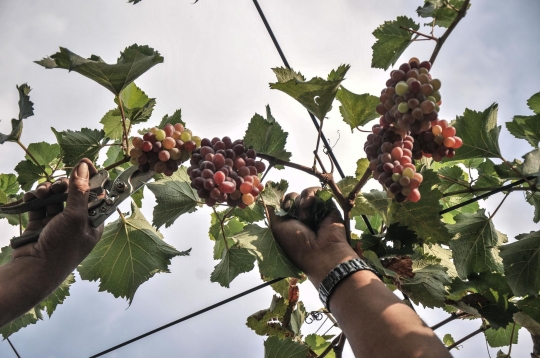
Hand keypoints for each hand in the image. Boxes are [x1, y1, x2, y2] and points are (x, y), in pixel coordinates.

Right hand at [12, 158, 103, 274]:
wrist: (34, 270)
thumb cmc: (62, 247)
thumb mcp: (75, 216)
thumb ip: (79, 191)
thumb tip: (83, 167)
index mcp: (93, 222)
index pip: (96, 194)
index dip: (91, 178)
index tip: (84, 162)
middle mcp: (77, 222)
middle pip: (73, 193)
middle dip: (65, 185)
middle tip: (59, 184)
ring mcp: (57, 224)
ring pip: (55, 197)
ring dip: (48, 191)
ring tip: (42, 192)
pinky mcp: (39, 225)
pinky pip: (39, 206)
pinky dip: (35, 199)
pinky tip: (31, 196)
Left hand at [267, 187, 358, 286]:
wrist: (321, 251)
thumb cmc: (296, 243)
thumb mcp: (277, 228)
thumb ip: (272, 212)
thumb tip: (266, 197)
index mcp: (290, 222)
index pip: (283, 204)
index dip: (280, 202)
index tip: (280, 205)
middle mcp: (302, 216)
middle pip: (293, 197)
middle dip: (291, 202)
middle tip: (293, 214)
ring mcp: (315, 210)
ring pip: (304, 194)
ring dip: (300, 202)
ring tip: (304, 216)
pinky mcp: (328, 204)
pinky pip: (317, 191)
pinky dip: (310, 194)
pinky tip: (309, 203)